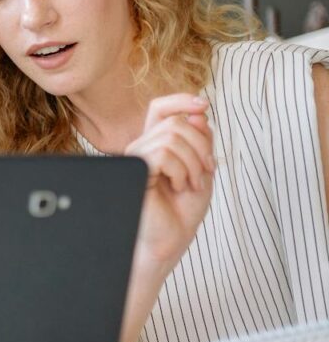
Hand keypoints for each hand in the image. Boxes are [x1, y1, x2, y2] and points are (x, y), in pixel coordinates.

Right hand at [126, 94, 214, 266]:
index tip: (203, 105)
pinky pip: (163, 153)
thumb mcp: (202, 169)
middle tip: (207, 171)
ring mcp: (135, 158)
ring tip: (192, 183)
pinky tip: (177, 186)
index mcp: (155, 145)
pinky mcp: (134, 171)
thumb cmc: (182, 210)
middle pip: (175, 122)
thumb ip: (201, 140)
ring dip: (194, 162)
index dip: (179, 101)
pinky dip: (180, 170)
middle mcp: (142, 147)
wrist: (170, 240)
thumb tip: (197, 113)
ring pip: (172, 136)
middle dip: (201, 145)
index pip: (159, 109)